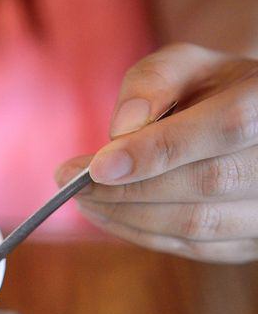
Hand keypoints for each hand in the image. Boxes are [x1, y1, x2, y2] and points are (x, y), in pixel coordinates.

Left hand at [56, 43, 257, 262]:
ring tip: (83, 198)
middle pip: (208, 182)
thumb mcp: (184, 65)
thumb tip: (122, 130)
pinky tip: (107, 214)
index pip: (225, 126)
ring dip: (129, 215)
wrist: (244, 123)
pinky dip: (142, 233)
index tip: (97, 166)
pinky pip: (194, 247)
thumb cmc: (208, 90)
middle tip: (73, 183)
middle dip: (130, 188)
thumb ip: (153, 81)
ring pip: (200, 223)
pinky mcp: (252, 240)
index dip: (159, 150)